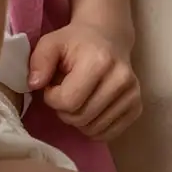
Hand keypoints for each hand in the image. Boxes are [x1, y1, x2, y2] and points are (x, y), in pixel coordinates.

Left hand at [27, 20, 141, 140]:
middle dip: (63, 110)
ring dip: (77, 120)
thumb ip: (39, 61)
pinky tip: (89, 108)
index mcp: (99, 62)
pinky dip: (93, 127)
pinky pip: (108, 134)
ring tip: (77, 98)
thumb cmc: (75, 42)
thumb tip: (34, 85)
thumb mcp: (51, 43)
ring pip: (93, 129)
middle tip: (63, 92)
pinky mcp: (137, 107)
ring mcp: (132, 95)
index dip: (52, 98)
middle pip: (80, 118)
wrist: (107, 38)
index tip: (51, 86)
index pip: (68, 101)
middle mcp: (121, 80)